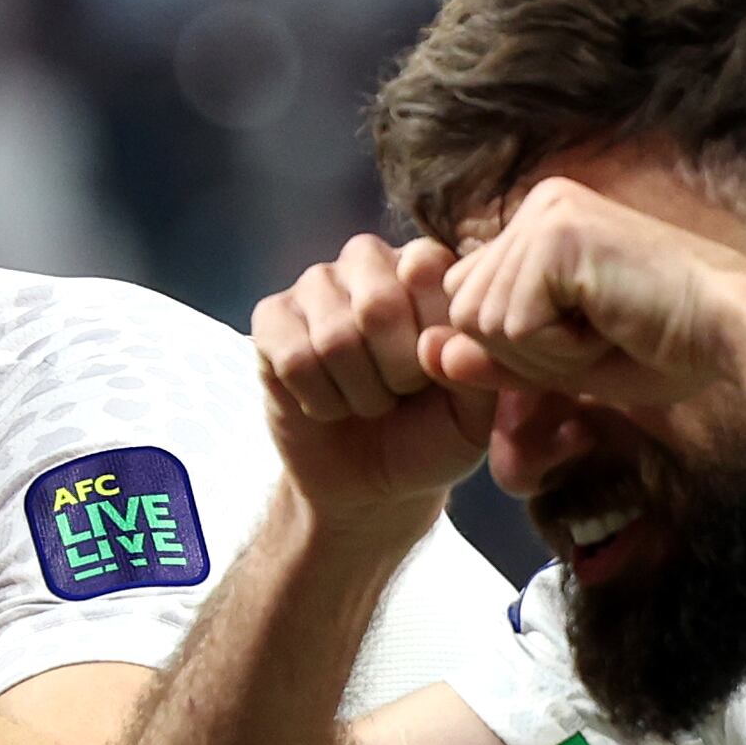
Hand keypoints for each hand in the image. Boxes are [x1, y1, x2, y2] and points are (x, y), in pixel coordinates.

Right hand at [253, 236, 494, 522]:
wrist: (369, 482)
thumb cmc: (429, 437)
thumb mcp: (474, 416)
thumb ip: (474, 371)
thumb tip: (432, 342)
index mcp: (426, 266)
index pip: (426, 268)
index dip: (431, 338)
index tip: (437, 374)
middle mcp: (369, 262)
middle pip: (378, 305)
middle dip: (396, 373)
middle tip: (400, 394)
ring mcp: (315, 285)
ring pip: (334, 338)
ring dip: (358, 394)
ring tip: (366, 402)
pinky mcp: (271, 319)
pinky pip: (293, 359)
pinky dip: (318, 401)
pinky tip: (328, 405)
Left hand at [430, 176, 745, 409]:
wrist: (733, 331)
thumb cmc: (665, 345)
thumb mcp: (561, 361)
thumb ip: (494, 357)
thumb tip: (429, 353)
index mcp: (538, 224)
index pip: (470, 304)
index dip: (520, 347)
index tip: (590, 333)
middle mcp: (535, 207)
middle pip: (466, 316)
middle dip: (527, 352)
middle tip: (601, 331)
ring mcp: (543, 215)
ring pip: (482, 324)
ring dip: (545, 352)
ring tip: (607, 325)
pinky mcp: (555, 236)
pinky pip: (512, 328)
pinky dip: (559, 349)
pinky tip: (610, 322)